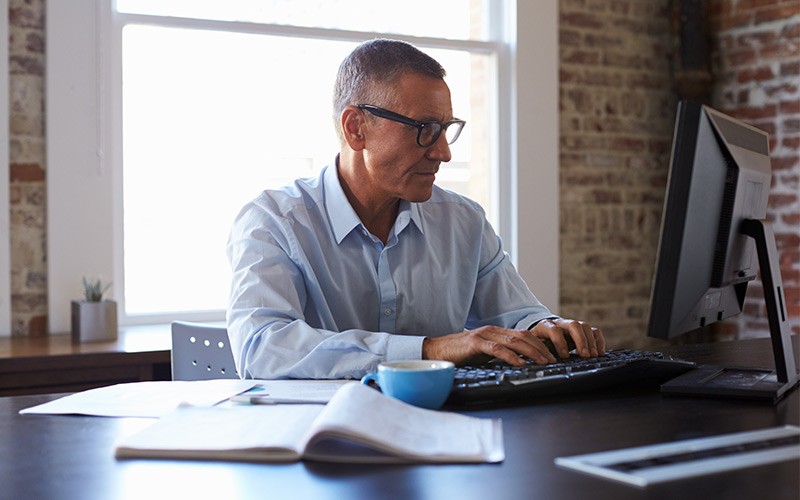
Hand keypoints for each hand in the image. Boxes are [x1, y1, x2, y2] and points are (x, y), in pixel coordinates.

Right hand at [421, 318, 605, 366]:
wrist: (436, 351)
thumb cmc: (460, 354)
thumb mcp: (484, 354)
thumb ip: (500, 355)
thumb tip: (519, 365)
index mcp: (497, 332)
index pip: (524, 335)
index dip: (540, 344)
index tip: (552, 355)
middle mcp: (493, 331)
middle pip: (523, 336)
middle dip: (541, 348)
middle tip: (554, 360)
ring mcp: (484, 335)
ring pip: (514, 341)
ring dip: (532, 352)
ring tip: (544, 362)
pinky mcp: (475, 343)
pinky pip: (497, 349)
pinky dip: (511, 356)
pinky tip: (520, 363)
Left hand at [531, 317, 605, 358]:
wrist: (540, 331)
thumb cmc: (537, 341)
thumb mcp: (533, 345)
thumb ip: (537, 351)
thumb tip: (541, 362)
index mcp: (545, 326)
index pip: (554, 330)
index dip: (560, 342)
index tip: (564, 356)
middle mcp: (560, 323)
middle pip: (573, 325)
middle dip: (580, 340)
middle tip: (585, 355)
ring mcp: (572, 325)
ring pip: (584, 326)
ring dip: (590, 341)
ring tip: (593, 356)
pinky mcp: (581, 329)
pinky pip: (593, 331)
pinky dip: (599, 341)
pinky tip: (600, 353)